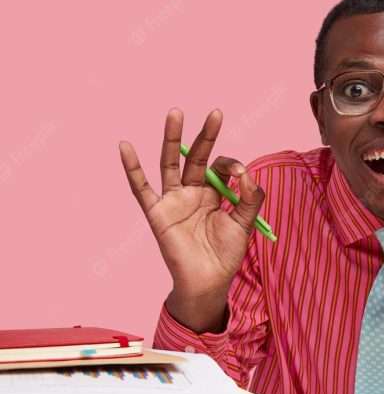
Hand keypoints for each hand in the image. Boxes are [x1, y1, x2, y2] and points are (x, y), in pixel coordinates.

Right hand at [119, 109, 264, 331]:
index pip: (219, 167)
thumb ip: (249, 198)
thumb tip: (246, 174)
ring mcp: (173, 200)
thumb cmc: (225, 254)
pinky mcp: (157, 213)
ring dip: (172, 138)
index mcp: (213, 193)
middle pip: (195, 157)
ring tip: (176, 112)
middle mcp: (191, 192)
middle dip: (204, 135)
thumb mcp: (244, 223)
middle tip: (215, 113)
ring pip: (170, 163)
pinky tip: (125, 146)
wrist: (208, 282)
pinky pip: (141, 188)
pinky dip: (132, 168)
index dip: (231, 165)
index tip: (240, 174)